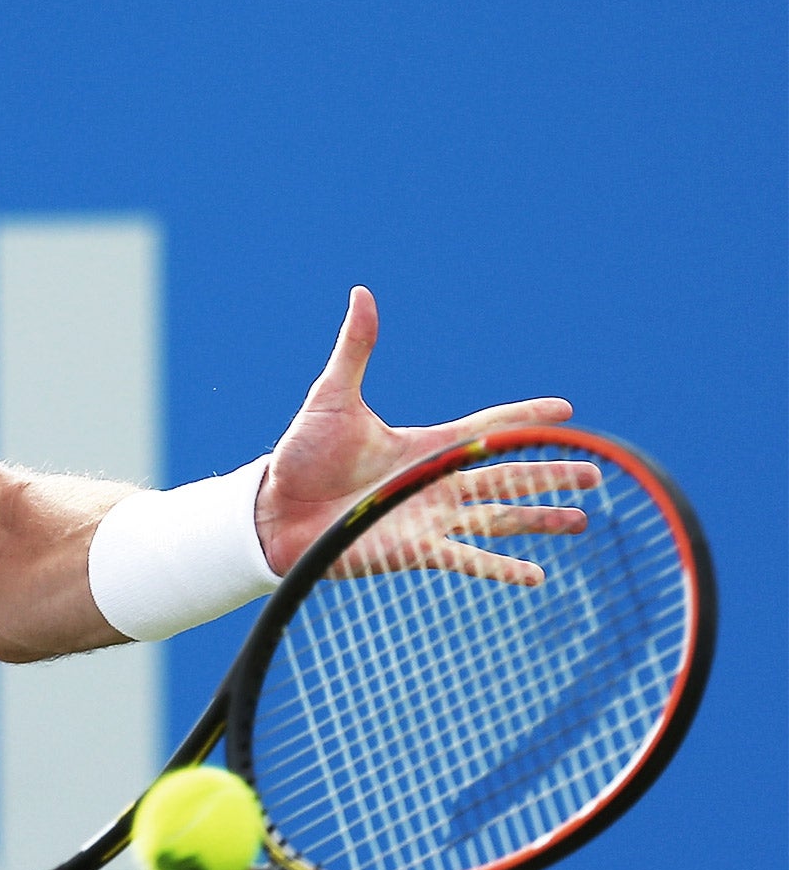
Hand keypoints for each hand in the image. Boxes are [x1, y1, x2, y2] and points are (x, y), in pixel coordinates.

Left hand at [255, 287, 575, 576]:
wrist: (273, 509)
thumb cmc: (301, 455)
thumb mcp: (333, 398)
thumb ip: (355, 349)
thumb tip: (361, 293)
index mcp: (425, 445)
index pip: (488, 427)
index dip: (525, 418)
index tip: (566, 410)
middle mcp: (434, 482)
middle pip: (507, 475)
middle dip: (550, 473)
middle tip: (597, 471)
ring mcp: (428, 517)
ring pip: (499, 516)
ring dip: (539, 519)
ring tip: (581, 520)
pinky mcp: (414, 550)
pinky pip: (467, 558)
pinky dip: (502, 568)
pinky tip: (536, 576)